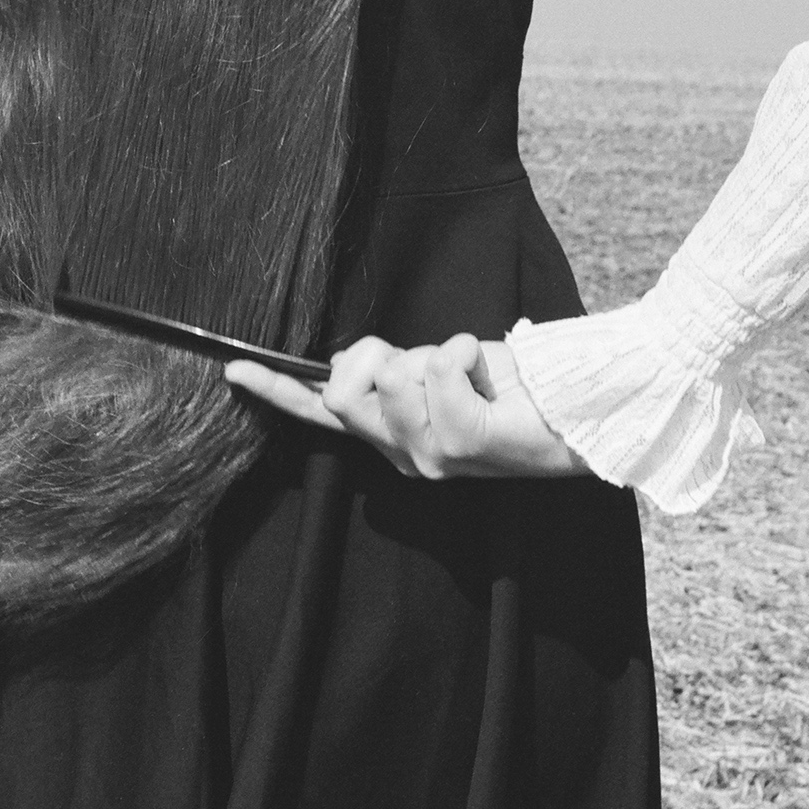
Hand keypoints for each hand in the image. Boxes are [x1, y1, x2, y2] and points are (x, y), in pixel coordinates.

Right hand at [226, 333, 590, 480]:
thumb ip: (390, 371)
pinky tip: (484, 368)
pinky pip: (437, 370)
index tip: (232, 368)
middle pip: (343, 388)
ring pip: (390, 376)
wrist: (575, 407)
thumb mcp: (433, 369)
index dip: (275, 390)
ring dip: (430, 351)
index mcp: (391, 440)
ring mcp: (431, 457)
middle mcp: (403, 457)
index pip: (319, 414)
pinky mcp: (463, 443)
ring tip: (467, 367)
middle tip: (428, 357)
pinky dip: (461, 351)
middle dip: (377, 352)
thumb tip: (347, 362)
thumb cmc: (508, 388)